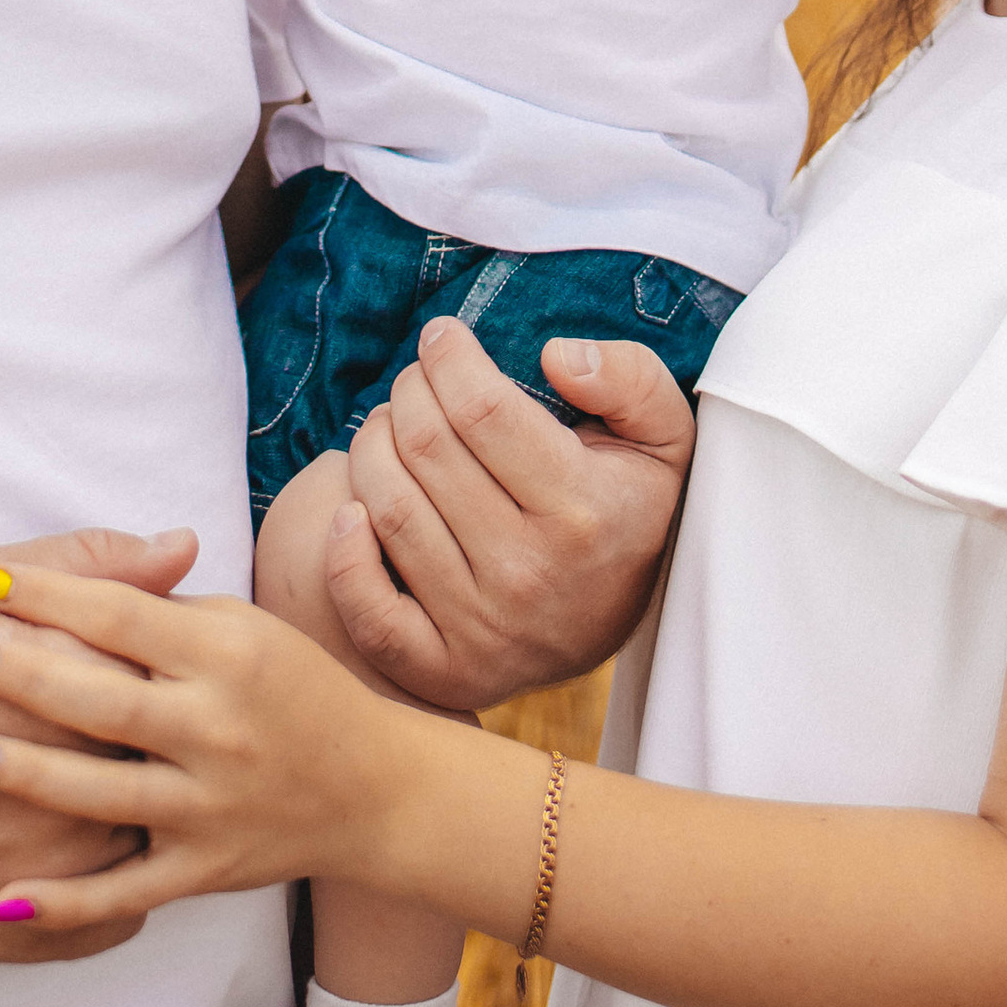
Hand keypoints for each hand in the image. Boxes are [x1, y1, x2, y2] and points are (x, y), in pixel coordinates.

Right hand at [0, 524, 197, 963]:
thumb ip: (91, 564)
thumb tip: (184, 548)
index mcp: (91, 704)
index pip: (177, 692)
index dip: (166, 682)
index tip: (144, 676)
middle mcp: (89, 796)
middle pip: (171, 774)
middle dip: (160, 755)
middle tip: (130, 738)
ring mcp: (57, 875)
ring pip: (150, 855)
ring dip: (142, 826)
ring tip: (115, 795)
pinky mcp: (21, 935)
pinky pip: (112, 925)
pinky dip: (111, 897)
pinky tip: (87, 857)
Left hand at [0, 563, 412, 938]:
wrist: (377, 791)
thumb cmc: (298, 692)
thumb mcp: (246, 629)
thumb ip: (170, 603)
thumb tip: (104, 562)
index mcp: (229, 657)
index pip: (126, 618)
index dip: (54, 596)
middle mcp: (219, 730)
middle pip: (105, 702)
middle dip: (24, 675)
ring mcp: (210, 806)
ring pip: (103, 795)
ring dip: (27, 774)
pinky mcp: (204, 869)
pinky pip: (126, 891)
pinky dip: (67, 901)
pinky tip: (5, 897)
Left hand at [325, 316, 694, 710]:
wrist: (613, 623)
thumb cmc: (625, 508)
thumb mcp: (662, 437)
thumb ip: (629, 379)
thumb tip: (557, 357)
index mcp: (582, 510)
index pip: (483, 410)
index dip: (449, 358)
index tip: (441, 337)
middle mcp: (530, 573)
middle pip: (427, 449)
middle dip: (409, 391)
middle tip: (416, 379)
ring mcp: (483, 629)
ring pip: (389, 508)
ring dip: (371, 446)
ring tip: (390, 426)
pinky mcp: (444, 670)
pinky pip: (370, 612)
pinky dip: (344, 556)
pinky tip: (350, 511)